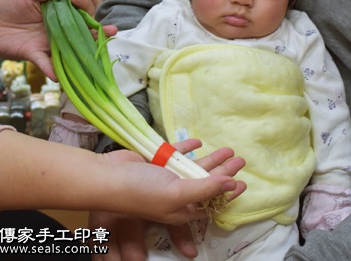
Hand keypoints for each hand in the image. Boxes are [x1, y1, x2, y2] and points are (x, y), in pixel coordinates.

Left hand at [0, 0, 116, 80]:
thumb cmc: (10, 5)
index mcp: (61, 12)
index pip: (81, 9)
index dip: (84, 5)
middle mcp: (62, 29)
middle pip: (85, 31)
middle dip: (100, 32)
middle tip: (112, 30)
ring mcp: (52, 43)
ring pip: (73, 49)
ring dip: (86, 53)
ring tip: (97, 54)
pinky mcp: (38, 55)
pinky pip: (48, 64)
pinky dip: (52, 70)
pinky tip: (58, 75)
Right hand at [90, 139, 245, 259]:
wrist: (107, 177)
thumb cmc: (142, 191)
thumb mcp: (179, 193)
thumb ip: (206, 188)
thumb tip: (231, 185)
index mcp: (182, 208)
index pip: (211, 202)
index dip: (227, 193)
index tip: (243, 184)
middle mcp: (175, 194)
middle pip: (206, 182)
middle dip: (224, 172)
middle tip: (242, 160)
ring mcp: (166, 178)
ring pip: (194, 167)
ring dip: (211, 158)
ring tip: (229, 150)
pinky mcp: (156, 162)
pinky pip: (176, 154)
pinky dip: (187, 148)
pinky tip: (198, 142)